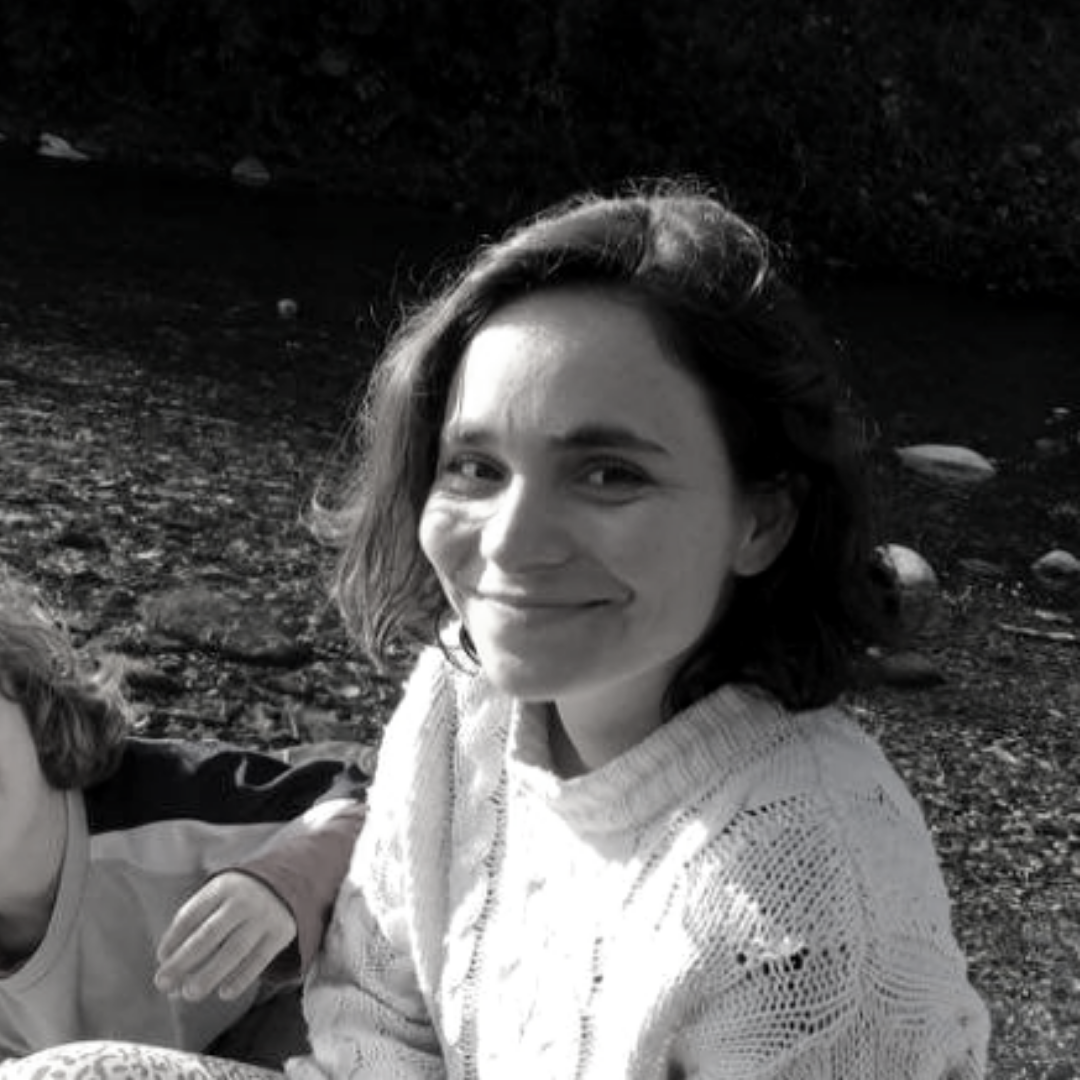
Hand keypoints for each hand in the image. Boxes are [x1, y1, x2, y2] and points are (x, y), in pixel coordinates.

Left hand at [154, 871, 296, 1001]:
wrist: (287, 882)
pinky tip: (223, 993)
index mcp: (222, 888)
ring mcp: (264, 916)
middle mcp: (244, 900)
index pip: (191, 916)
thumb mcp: (218, 897)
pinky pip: (259, 959)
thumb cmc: (238, 898)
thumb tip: (169, 968)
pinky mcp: (281, 932)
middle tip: (163, 983)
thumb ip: (194, 926)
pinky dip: (241, 978)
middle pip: (209, 934)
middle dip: (183, 961)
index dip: (173, 939)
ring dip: (210, 974)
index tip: (162, 960)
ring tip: (189, 994)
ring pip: (234, 950)